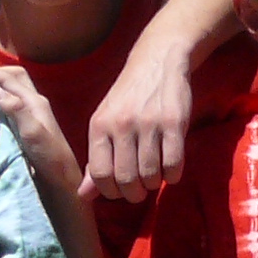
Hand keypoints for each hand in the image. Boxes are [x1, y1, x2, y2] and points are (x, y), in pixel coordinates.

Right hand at [0, 65, 87, 198]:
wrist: (63, 181)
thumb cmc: (50, 159)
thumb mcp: (33, 134)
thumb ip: (18, 111)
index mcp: (35, 102)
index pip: (9, 78)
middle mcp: (34, 105)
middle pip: (14, 77)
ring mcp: (33, 115)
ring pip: (14, 89)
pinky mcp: (29, 127)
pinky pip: (12, 103)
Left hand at [82, 48, 195, 201]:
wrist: (157, 62)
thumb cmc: (127, 98)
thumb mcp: (105, 124)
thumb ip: (96, 160)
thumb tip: (83, 195)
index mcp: (99, 125)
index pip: (100, 173)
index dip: (111, 191)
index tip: (120, 190)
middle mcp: (121, 124)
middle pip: (125, 178)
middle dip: (134, 193)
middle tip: (140, 189)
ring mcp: (149, 123)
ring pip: (150, 175)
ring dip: (154, 183)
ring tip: (155, 175)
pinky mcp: (174, 122)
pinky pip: (173, 164)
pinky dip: (172, 175)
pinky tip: (170, 167)